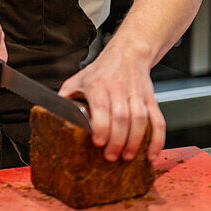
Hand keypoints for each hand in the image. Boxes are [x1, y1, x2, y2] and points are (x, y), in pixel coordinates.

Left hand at [58, 39, 164, 162]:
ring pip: (140, 119)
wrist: (128, 53)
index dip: (101, 126)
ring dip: (135, 141)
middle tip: (111, 156)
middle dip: (117, 140)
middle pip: (122, 117)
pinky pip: (157, 120)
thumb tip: (52, 115)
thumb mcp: (78, 79)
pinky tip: (151, 154)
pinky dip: (157, 139)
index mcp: (98, 84)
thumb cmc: (101, 71)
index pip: (101, 107)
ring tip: (128, 156)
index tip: (98, 142)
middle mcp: (118, 88)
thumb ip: (66, 97)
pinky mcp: (151, 99)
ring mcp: (137, 94)